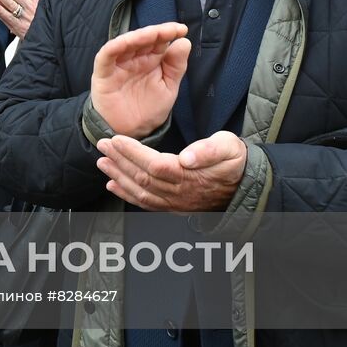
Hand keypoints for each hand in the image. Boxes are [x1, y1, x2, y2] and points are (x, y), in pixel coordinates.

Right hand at [90, 22, 189, 138]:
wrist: (129, 133)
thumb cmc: (148, 110)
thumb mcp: (168, 88)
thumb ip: (175, 67)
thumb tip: (184, 42)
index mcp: (150, 60)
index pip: (159, 41)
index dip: (169, 33)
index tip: (182, 30)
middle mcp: (134, 59)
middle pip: (143, 39)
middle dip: (157, 32)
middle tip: (171, 30)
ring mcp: (118, 65)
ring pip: (125, 43)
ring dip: (138, 36)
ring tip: (153, 33)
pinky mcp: (103, 74)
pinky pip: (106, 56)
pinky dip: (114, 47)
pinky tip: (126, 41)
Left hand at [95, 132, 247, 211]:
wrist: (243, 185)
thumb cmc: (233, 161)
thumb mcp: (229, 147)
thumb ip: (209, 150)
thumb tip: (187, 157)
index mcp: (191, 176)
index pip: (155, 165)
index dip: (133, 153)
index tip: (117, 139)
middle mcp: (180, 193)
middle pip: (143, 178)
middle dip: (119, 160)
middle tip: (102, 145)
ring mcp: (175, 203)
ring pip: (140, 192)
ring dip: (118, 177)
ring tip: (103, 162)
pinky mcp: (172, 207)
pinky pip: (145, 204)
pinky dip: (126, 195)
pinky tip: (113, 185)